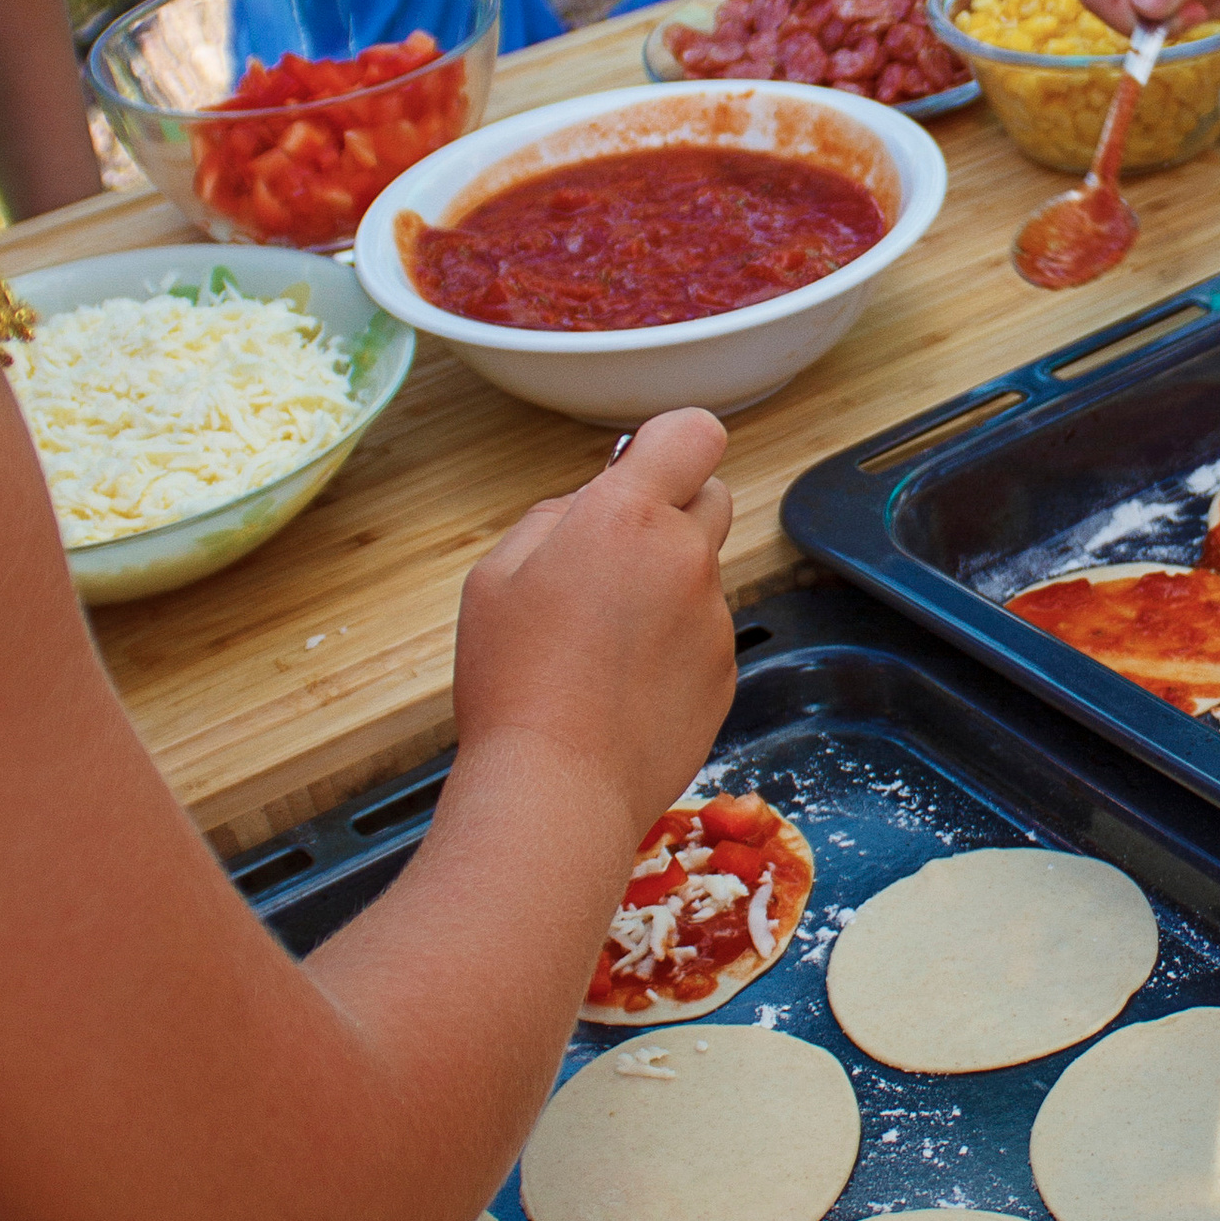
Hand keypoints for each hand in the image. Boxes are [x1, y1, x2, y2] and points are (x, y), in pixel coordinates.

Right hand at [452, 409, 735, 857]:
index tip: (641, 468)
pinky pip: (705, 634)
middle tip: (613, 559)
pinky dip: (675, 647)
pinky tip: (623, 686)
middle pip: (710, 495)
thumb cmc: (514, 682)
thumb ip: (554, 519)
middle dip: (672, 511)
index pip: (693, 433)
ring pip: (702, 573)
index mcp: (627, 517)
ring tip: (602, 646)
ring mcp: (714, 618)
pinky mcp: (725, 672)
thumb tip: (591, 507)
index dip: (669, 443)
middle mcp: (686, 558)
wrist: (557, 788)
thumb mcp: (494, 576)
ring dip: (667, 588)